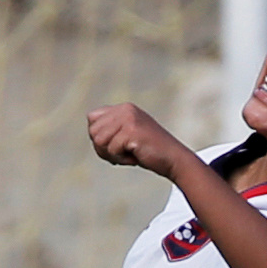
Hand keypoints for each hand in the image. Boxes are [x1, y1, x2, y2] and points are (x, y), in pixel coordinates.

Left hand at [86, 103, 200, 182]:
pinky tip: (136, 156)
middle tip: (124, 152)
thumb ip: (111, 130)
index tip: (117, 145)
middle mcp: (125, 109)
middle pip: (93, 131)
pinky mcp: (131, 130)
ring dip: (112, 154)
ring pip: (99, 141)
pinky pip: (111, 150)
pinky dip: (121, 159)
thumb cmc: (150, 152)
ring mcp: (128, 118)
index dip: (99, 137)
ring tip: (130, 154)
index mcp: (124, 108)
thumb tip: (92, 132)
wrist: (174, 160)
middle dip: (104, 149)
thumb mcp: (128, 136)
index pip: (92, 119)